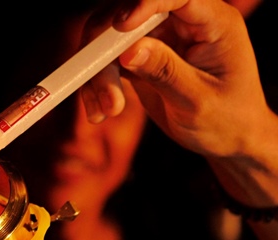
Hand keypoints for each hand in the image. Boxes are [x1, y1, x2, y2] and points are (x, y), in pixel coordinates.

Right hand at [81, 0, 277, 203]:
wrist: (228, 140)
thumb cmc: (227, 120)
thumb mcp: (198, 101)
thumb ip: (166, 72)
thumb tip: (129, 51)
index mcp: (212, 22)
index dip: (144, 4)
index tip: (120, 27)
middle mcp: (182, 23)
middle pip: (128, 14)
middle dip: (106, 49)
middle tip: (105, 92)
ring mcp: (159, 39)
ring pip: (109, 39)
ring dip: (98, 73)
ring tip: (106, 110)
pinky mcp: (139, 57)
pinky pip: (106, 62)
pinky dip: (96, 85)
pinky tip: (100, 111)